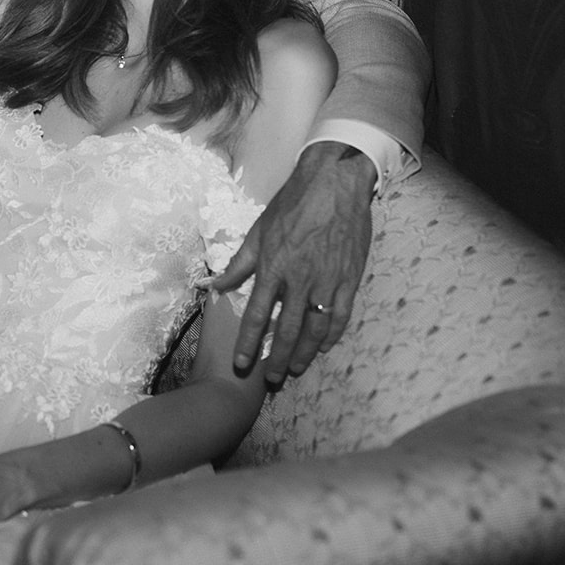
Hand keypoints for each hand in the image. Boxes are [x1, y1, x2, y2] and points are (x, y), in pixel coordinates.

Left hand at [211, 141, 375, 384]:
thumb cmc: (292, 205)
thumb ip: (239, 263)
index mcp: (273, 268)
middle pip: (287, 330)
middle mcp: (299, 280)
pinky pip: (341, 315)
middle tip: (271, 379)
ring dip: (305, 353)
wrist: (333, 185)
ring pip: (315, 329)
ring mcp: (327, 282)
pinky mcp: (349, 279)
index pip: (256, 315)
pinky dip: (332, 335)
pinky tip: (324, 347)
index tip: (242, 365)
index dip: (249, 344)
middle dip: (277, 358)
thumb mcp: (258, 231)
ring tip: (295, 370)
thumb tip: (215, 285)